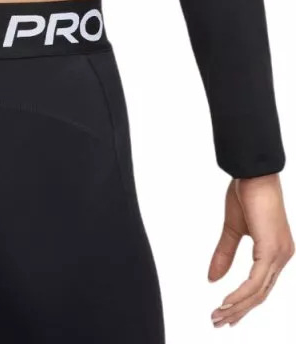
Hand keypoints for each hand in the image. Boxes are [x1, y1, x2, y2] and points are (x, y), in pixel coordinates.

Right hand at [208, 173, 293, 327]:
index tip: (226, 314)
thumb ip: (225, 254)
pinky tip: (227, 302)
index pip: (261, 286)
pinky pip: (256, 281)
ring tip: (218, 316)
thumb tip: (212, 278)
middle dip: (238, 311)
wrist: (254, 172)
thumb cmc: (248, 193)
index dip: (243, 303)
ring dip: (237, 307)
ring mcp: (280, 255)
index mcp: (277, 252)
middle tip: (218, 322)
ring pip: (259, 292)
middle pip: (261, 294)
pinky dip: (240, 294)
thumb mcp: (233, 229)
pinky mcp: (272, 250)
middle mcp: (283, 256)